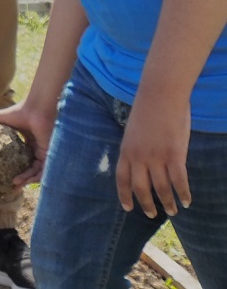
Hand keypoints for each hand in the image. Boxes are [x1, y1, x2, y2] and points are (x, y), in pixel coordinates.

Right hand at [0, 100, 55, 186]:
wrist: (36, 109)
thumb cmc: (18, 112)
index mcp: (28, 142)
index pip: (21, 159)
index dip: (14, 167)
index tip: (4, 174)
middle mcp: (37, 148)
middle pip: (29, 167)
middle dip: (21, 178)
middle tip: (11, 185)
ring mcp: (44, 152)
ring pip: (35, 171)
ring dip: (26, 180)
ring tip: (15, 184)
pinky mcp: (49, 155)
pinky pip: (43, 171)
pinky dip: (33, 177)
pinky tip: (23, 181)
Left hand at [116, 91, 191, 217]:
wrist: (160, 95)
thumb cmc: (148, 109)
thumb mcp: (134, 130)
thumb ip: (136, 147)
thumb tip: (143, 162)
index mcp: (126, 150)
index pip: (122, 179)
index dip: (125, 195)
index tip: (128, 208)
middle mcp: (138, 157)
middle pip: (141, 188)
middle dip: (146, 204)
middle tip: (151, 214)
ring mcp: (157, 157)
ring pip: (161, 188)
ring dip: (167, 202)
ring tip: (173, 211)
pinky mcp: (175, 155)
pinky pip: (179, 181)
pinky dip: (183, 193)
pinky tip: (187, 201)